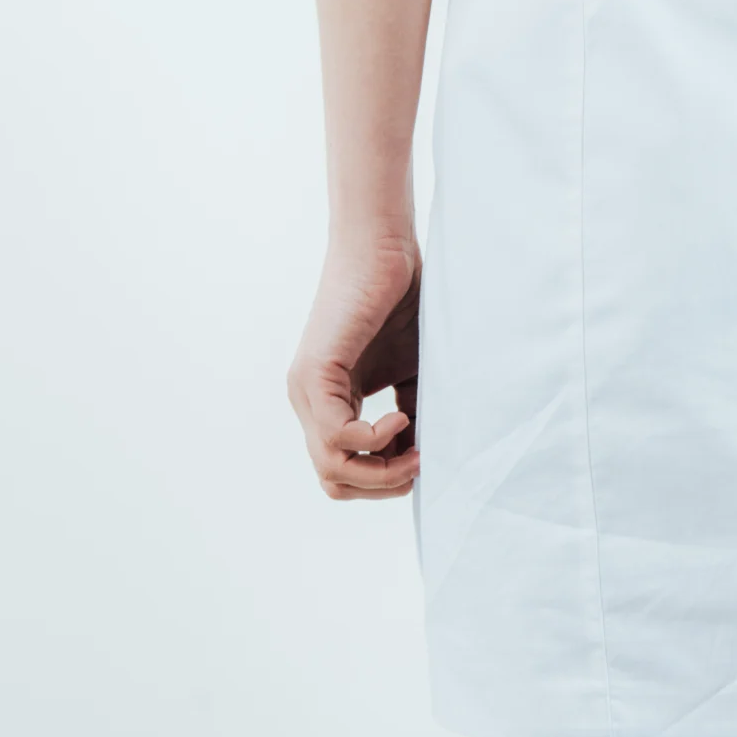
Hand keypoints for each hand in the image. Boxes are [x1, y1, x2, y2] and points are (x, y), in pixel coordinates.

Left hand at [287, 235, 420, 500]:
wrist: (386, 252)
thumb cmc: (404, 304)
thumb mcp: (414, 375)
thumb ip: (415, 416)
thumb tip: (429, 460)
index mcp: (332, 405)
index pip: (345, 472)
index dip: (387, 480)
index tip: (426, 459)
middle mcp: (311, 403)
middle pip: (334, 480)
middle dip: (384, 485)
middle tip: (422, 463)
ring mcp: (307, 391)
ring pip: (330, 468)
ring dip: (382, 470)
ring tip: (416, 447)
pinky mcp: (315, 373)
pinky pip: (337, 436)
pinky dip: (375, 439)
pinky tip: (401, 417)